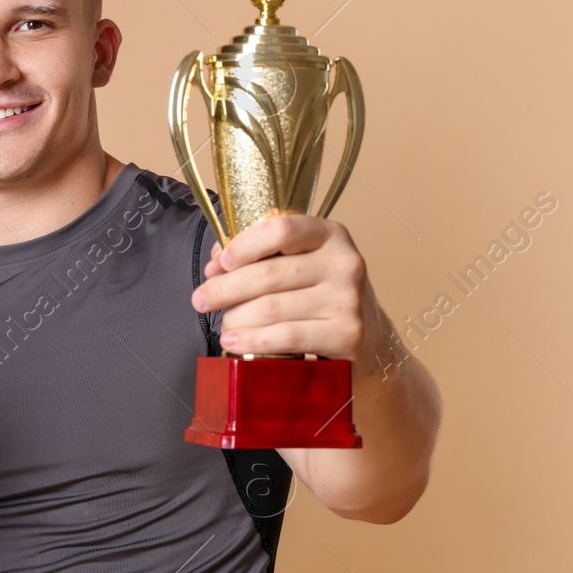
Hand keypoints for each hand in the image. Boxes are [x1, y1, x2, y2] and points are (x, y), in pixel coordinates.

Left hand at [189, 214, 381, 368]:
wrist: (371, 343)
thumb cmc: (323, 300)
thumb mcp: (301, 267)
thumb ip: (262, 257)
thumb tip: (216, 263)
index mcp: (330, 235)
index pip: (281, 229)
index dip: (244, 245)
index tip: (219, 263)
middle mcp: (344, 262)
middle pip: (269, 274)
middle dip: (225, 289)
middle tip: (200, 300)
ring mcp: (348, 299)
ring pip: (272, 307)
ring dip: (236, 319)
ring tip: (223, 327)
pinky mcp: (347, 334)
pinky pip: (287, 336)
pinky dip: (253, 340)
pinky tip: (233, 342)